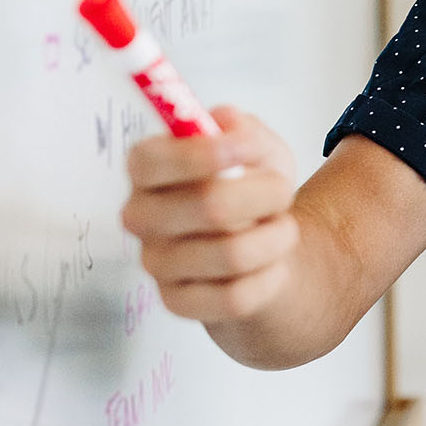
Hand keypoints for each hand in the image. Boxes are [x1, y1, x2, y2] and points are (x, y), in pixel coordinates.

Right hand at [120, 106, 302, 323]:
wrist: (260, 245)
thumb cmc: (250, 188)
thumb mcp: (257, 146)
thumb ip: (243, 128)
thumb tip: (226, 122)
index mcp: (147, 169)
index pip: (152, 161)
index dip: (200, 154)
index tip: (244, 148)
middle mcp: (142, 217)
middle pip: (207, 206)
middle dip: (265, 194)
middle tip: (283, 191)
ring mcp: (157, 264)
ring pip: (233, 254)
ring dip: (278, 237)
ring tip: (284, 228)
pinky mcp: (177, 303)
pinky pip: (237, 297)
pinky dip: (272, 276)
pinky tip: (274, 264)